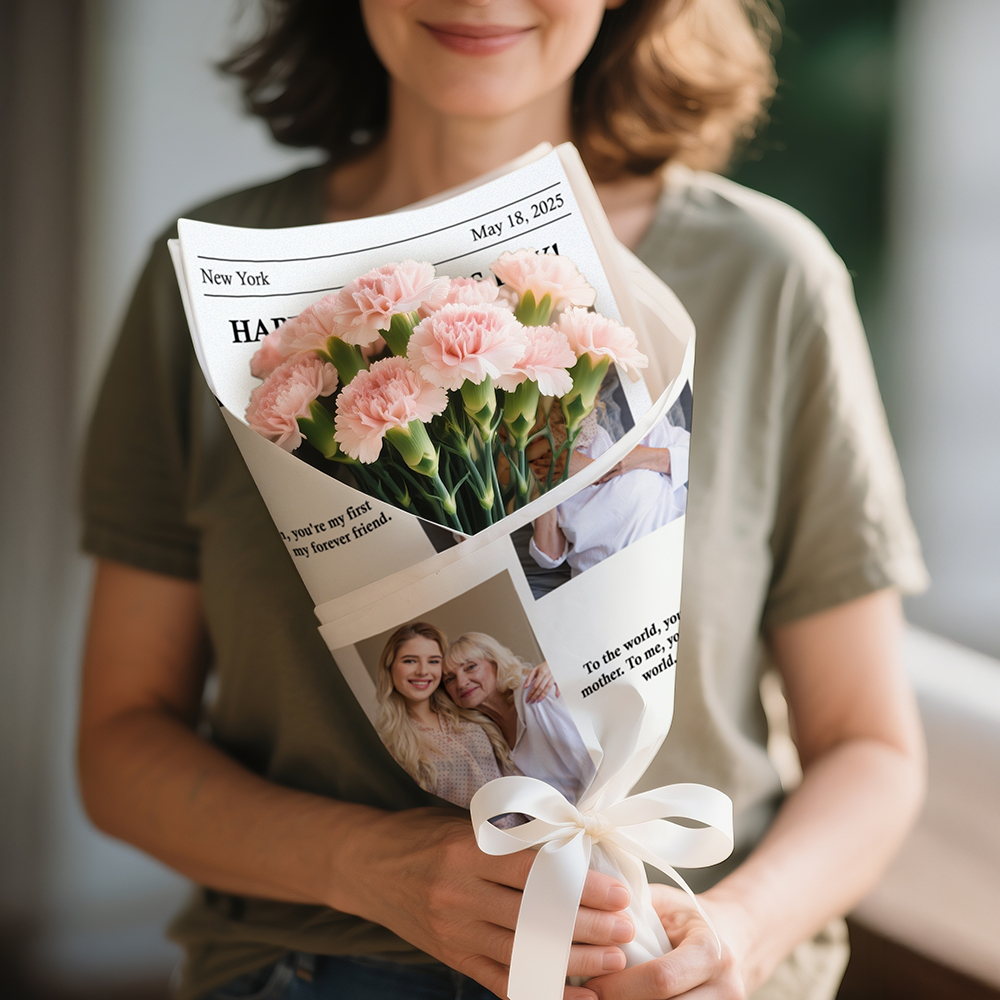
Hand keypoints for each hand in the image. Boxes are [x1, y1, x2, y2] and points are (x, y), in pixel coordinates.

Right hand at [338, 809, 634, 999]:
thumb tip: (574, 841)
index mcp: (466, 851)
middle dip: (587, 926)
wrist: (367, 865)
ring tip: (613, 961)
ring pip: (523, 953)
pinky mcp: (452, 957)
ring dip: (574, 961)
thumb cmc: (422, 834)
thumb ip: (510, 834)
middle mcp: (459, 894)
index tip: (618, 892)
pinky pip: (502, 981)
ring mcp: (455, 931)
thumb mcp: (463, 822)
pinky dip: (541, 992)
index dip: (581, 885)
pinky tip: (576, 996)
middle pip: (534, 917)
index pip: (534, 872)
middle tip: (626, 929)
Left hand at [524, 660, 557, 701]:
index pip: (535, 685)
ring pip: (548, 688)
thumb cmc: (543, 667)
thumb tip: (524, 687)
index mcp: (541, 672)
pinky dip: (558, 691)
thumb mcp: (535, 670)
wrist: (553, 661)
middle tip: (531, 702)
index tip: (527, 699)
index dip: (531, 693)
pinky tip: (556, 696)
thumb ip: (529, 678)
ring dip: (543, 695)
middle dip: (535, 696)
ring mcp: (554, 677)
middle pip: (541, 687)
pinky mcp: (558, 678)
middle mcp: (548, 675)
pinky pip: (559, 685)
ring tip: (538, 701)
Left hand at [586, 886, 746, 999]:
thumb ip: (635, 909)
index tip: (592, 984)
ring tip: (609, 998)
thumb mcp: (666, 903)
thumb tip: (595, 920)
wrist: (734, 939)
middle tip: (593, 996)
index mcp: (711, 951)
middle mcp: (725, 989)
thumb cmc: (690, 919)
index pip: (661, 978)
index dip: (620, 985)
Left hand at [596, 446, 669, 483]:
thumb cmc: (637, 450)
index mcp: (619, 453)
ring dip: (600, 474)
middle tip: (588, 472)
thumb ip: (619, 448)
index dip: (598, 461)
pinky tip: (601, 480)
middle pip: (605, 465)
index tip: (591, 463)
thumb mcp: (627, 446)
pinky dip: (606, 477)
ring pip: (607, 471)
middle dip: (597, 469)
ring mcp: (621, 467)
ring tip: (592, 477)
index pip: (605, 457)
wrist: (646, 457)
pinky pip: (613, 475)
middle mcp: (619, 460)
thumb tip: (612, 448)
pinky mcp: (623, 471)